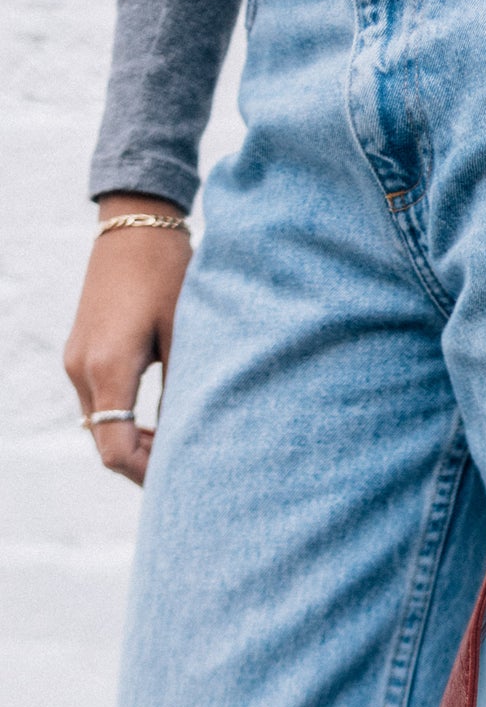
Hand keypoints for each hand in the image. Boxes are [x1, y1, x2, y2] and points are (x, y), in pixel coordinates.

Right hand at [63, 195, 190, 486]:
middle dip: (143, 466)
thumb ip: (182, 392)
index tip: (183, 485)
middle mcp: (81, 368)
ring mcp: (76, 360)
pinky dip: (125, 423)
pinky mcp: (80, 351)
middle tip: (188, 476)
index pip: (116, 450)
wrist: (135, 221)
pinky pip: (98, 404)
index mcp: (108, 368)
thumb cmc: (169, 273)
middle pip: (104, 444)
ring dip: (135, 445)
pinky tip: (159, 425)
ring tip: (179, 451)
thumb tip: (189, 443)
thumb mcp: (186, 336)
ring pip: (99, 427)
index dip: (147, 477)